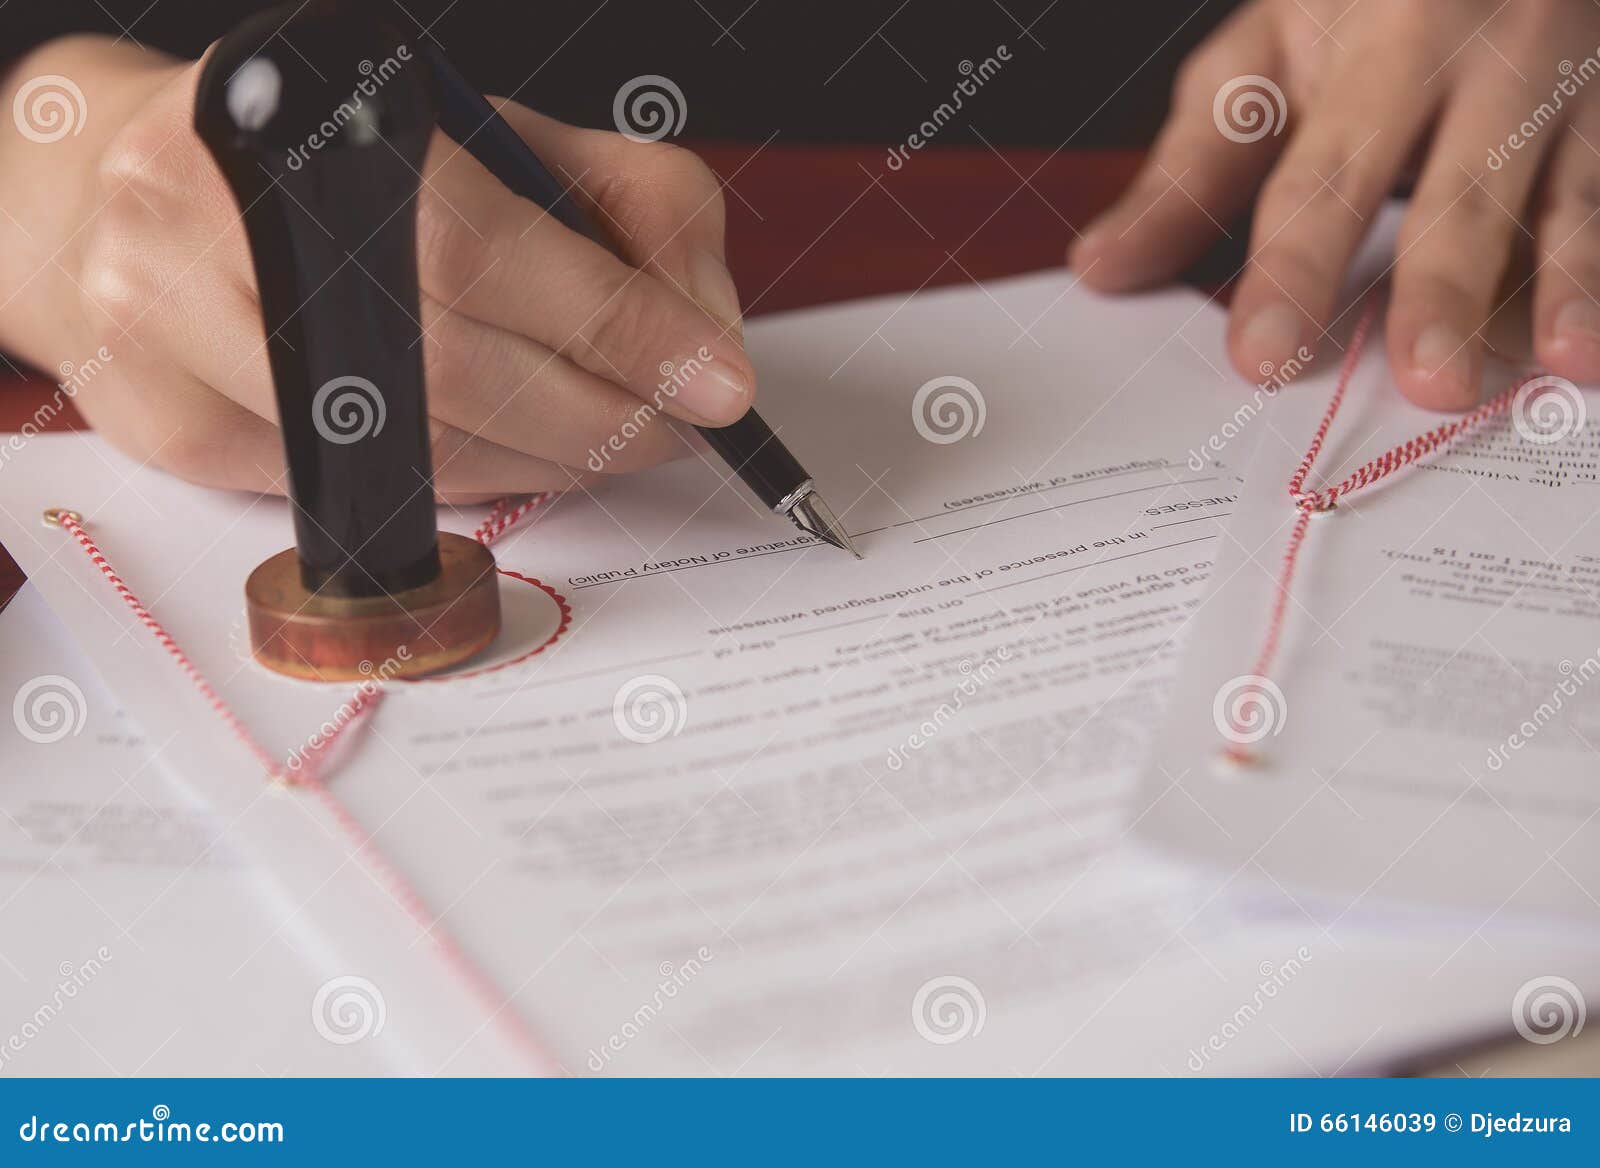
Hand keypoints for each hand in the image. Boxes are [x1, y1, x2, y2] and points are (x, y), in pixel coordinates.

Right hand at [0, 37, 751, 499]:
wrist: (134, 187)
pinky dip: (463, 483)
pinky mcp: (167, 425)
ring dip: (545, 462)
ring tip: (607, 435)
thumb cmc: (342, 164)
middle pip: (451, 372)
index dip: (615, 324)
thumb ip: (633, 208)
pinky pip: (358, 493)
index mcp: (305, 115)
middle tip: (676, 425)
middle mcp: (214, 217)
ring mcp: (172, 329)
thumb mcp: (501, 139)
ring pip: (410, 452)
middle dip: (598, 417)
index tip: (716, 383)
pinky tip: (506, 449)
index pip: (484, 247)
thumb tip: (706, 334)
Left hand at [1069, 0, 1599, 408]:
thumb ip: (1191, 174)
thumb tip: (1100, 271)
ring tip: (1551, 367)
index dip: (1295, 271)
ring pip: (1565, 196)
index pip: (1326, 176)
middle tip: (1428, 385)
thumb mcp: (1261, 65)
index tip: (1264, 359)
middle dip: (1443, 289)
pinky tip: (1595, 349)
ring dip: (1560, 285)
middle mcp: (1491, 50)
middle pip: (1461, 189)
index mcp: (1385, 37)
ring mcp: (1573, 81)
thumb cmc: (1356, 8)